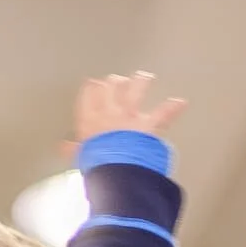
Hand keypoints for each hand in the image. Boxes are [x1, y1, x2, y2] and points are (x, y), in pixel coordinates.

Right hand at [63, 71, 186, 158]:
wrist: (115, 169)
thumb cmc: (96, 164)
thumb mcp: (79, 157)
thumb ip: (74, 149)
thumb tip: (65, 148)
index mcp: (90, 120)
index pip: (89, 97)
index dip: (91, 89)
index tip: (92, 83)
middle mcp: (111, 112)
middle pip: (112, 88)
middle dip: (114, 83)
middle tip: (115, 80)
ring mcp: (131, 116)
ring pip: (136, 90)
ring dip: (140, 82)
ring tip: (144, 77)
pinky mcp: (149, 124)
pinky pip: (164, 113)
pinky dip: (173, 108)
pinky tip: (180, 102)